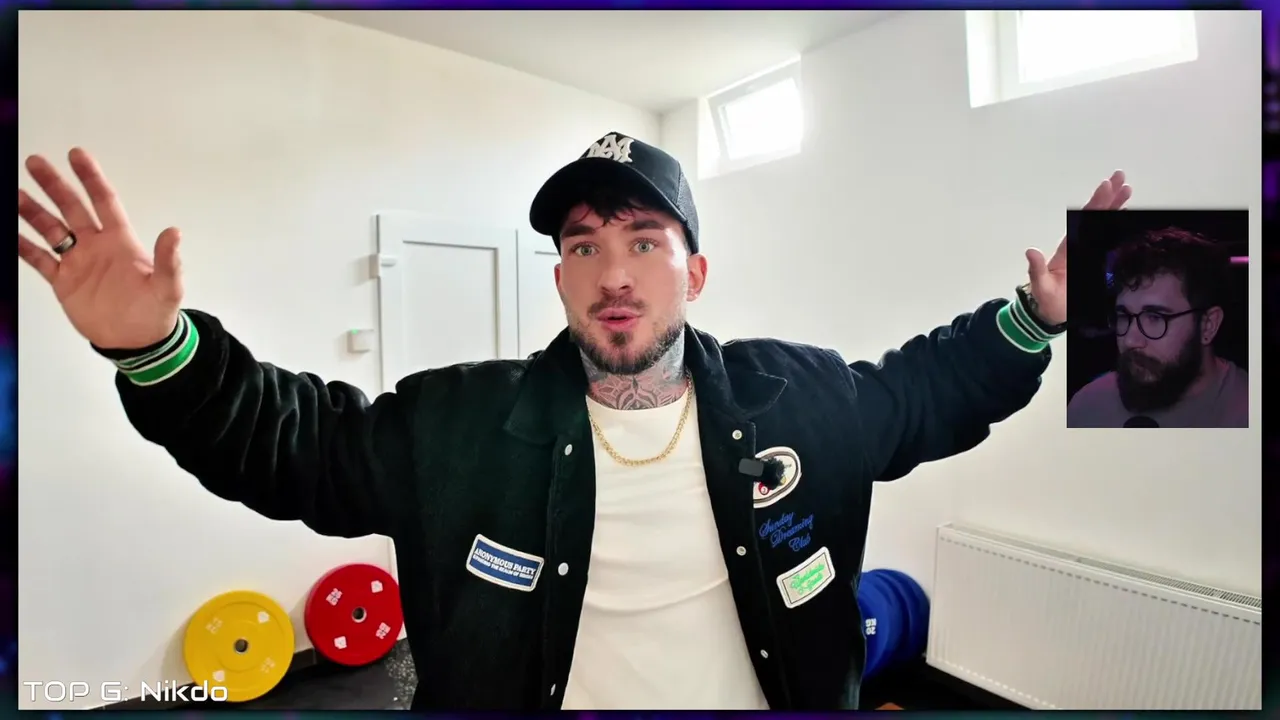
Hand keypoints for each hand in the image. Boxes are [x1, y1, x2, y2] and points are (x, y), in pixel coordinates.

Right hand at [18, 148, 183, 349]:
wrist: (136, 342)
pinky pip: (39, 260)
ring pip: (51, 230)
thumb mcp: (167, 287)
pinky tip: (10, 233)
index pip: (104, 201)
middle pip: (71, 208)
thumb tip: (174, 232)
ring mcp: (78, 262)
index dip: (91, 178)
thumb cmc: (155, 312)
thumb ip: (168, 260)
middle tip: (35, 162)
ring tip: (14, 194)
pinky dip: (24, 247)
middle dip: (54, 185)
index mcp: (121, 241)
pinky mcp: (63, 281)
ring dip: (33, 212)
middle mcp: (96, 245)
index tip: (76, 154)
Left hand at [1024, 170, 1131, 325]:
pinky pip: (1108, 237)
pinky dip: (1117, 224)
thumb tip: (1030, 251)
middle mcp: (1080, 244)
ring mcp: (1088, 250)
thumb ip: (1036, 270)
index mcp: (1069, 248)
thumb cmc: (1047, 299)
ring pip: (1103, 224)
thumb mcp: (1040, 286)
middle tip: (1120, 176)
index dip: (1095, 204)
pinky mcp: (1095, 259)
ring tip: (1127, 188)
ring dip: (1114, 206)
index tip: (1106, 186)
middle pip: (1095, 217)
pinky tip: (1126, 212)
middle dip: (1108, 197)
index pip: (1084, 221)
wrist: (1052, 312)